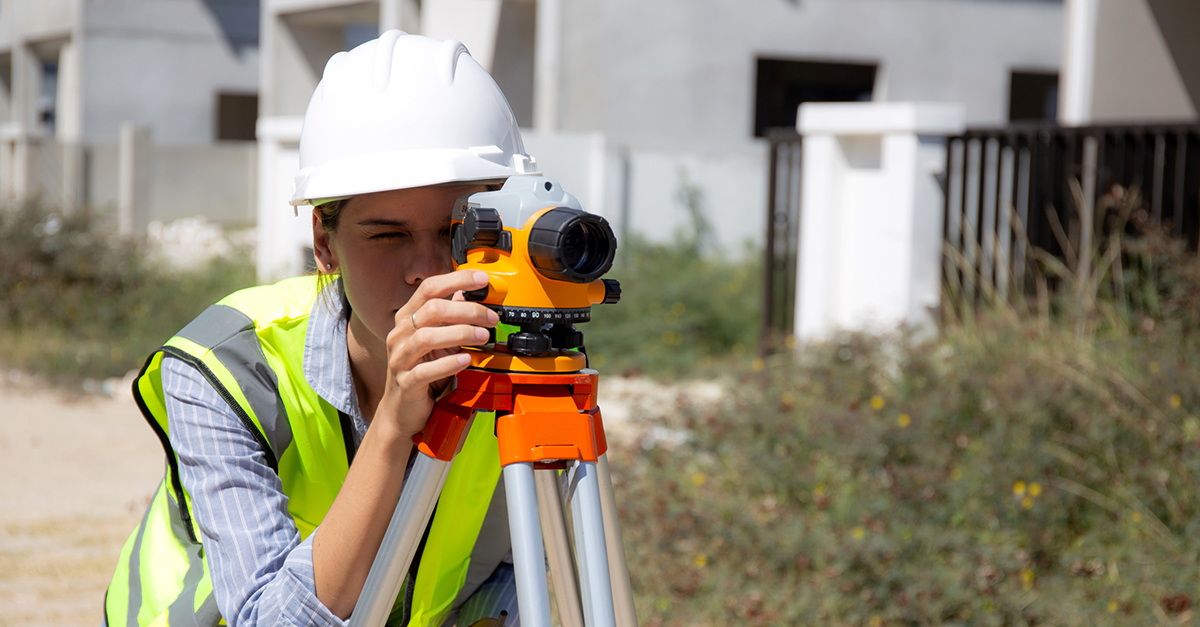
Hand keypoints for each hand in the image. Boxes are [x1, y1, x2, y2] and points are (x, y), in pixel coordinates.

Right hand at [378, 270, 497, 438]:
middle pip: (432, 310)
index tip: (482, 280)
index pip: (430, 288)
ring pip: (426, 337)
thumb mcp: (439, 340)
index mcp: (408, 318)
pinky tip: (466, 360)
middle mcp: (400, 335)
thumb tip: (470, 295)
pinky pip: (424, 371)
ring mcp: (400, 358)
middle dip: (467, 310)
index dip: (457, 279)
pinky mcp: (406, 382)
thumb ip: (451, 318)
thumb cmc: (422, 372)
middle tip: (491, 318)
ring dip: (460, 333)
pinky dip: (448, 364)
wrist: (402, 411)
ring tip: (483, 337)